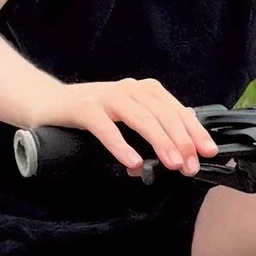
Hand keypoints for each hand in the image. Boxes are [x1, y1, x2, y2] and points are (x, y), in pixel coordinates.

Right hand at [43, 79, 216, 176]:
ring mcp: (106, 96)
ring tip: (173, 164)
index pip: (177, 110)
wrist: (47, 103)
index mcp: (144, 91)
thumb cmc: (92, 115)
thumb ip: (149, 135)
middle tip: (191, 165)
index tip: (209, 152)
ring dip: (160, 142)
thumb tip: (173, 160)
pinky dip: (121, 145)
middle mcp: (129, 89)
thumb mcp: (127, 120)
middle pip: (163, 114)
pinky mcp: (84, 108)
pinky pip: (106, 128)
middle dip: (182, 141)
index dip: (195, 131)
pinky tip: (133, 162)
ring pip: (141, 118)